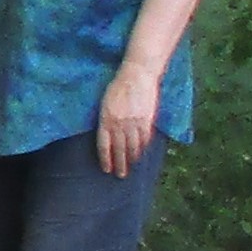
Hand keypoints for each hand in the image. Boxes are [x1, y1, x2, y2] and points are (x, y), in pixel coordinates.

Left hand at [95, 59, 162, 178]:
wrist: (137, 75)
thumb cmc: (118, 87)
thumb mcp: (105, 103)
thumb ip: (106, 120)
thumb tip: (108, 136)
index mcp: (106, 119)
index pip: (104, 145)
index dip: (106, 159)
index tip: (107, 169)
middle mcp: (119, 123)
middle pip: (119, 149)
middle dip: (120, 164)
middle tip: (121, 175)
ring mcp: (134, 123)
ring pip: (133, 146)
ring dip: (132, 158)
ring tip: (132, 166)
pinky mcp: (147, 120)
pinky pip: (145, 139)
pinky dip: (143, 147)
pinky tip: (141, 153)